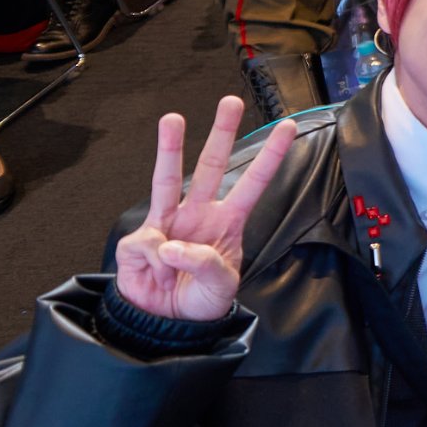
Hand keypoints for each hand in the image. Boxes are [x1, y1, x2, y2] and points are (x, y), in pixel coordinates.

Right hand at [113, 99, 283, 322]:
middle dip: (221, 134)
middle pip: (210, 166)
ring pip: (167, 179)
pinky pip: (149, 245)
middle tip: (231, 101)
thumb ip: (205, 264)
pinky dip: (157, 266)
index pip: (252, 183)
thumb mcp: (220, 286)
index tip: (287, 127)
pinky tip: (158, 277)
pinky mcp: (139, 240)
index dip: (270, 157)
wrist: (166, 325)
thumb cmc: (200, 300)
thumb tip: (171, 244)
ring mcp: (167, 223)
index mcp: (227, 222)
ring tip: (172, 118)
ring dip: (170, 148)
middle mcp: (197, 214)